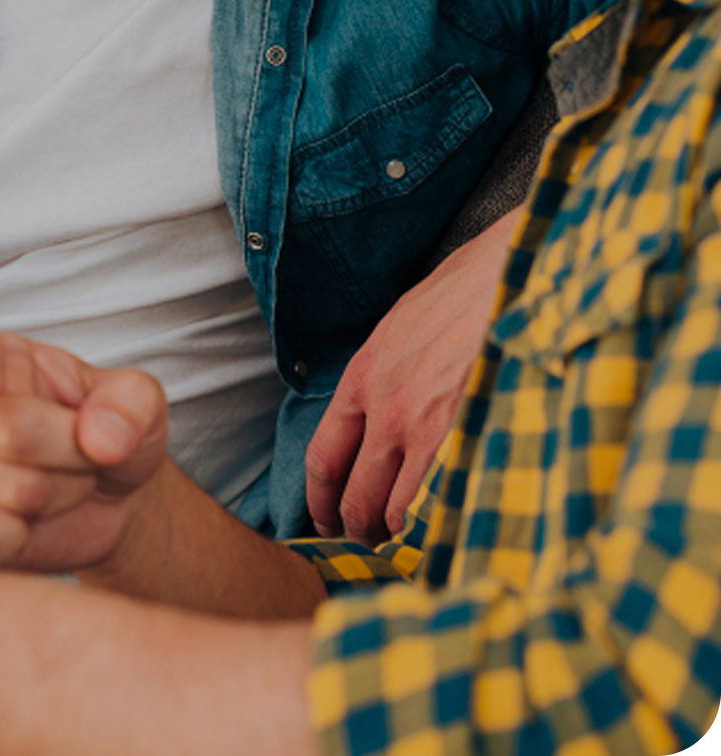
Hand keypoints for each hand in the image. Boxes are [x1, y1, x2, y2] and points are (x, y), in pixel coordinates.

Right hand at [0, 331, 168, 573]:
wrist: (115, 498)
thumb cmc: (114, 432)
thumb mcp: (141, 401)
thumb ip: (132, 402)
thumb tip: (101, 436)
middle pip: (13, 430)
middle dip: (73, 448)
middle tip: (83, 450)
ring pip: (18, 489)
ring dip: (64, 492)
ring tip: (63, 482)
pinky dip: (23, 537)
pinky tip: (31, 524)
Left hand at [305, 208, 518, 542]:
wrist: (505, 277)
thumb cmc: (457, 297)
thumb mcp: (398, 331)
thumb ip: (381, 378)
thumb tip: (374, 418)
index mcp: (361, 378)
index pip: (322, 457)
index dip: (319, 500)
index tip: (324, 521)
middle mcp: (383, 408)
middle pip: (353, 494)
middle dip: (354, 528)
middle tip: (364, 545)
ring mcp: (423, 427)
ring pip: (393, 508)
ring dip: (393, 534)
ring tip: (403, 546)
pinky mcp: (465, 436)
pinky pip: (438, 501)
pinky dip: (434, 525)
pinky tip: (440, 534)